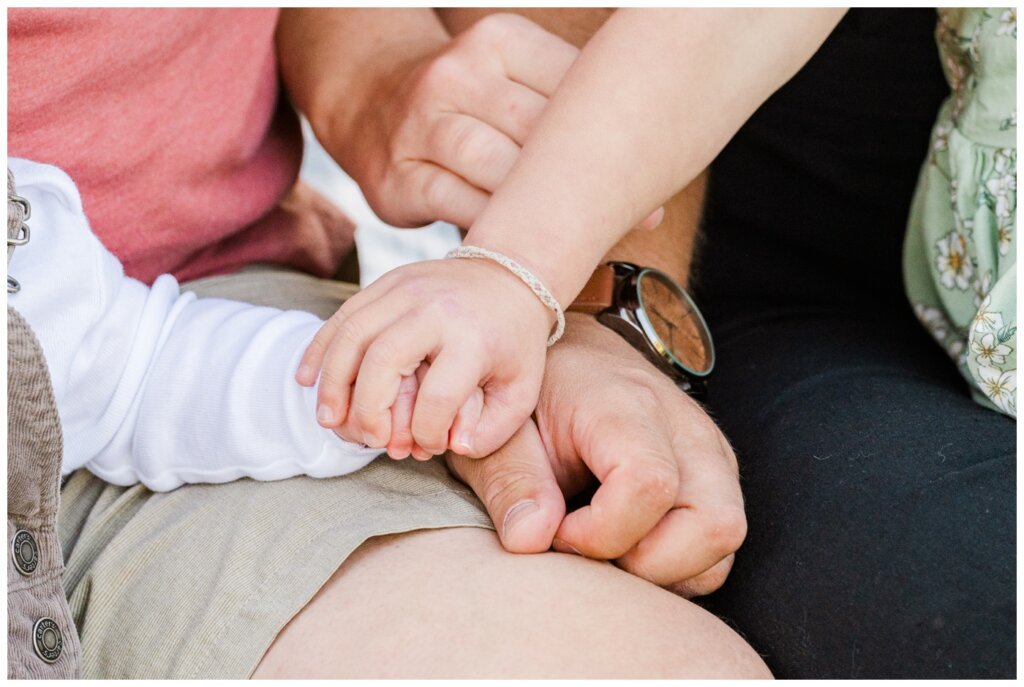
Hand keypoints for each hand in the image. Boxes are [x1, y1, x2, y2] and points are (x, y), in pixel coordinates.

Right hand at [297, 257, 551, 458]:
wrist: (510, 276)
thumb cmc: (514, 342)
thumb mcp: (521, 388)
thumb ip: (493, 428)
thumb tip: (451, 447)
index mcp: (473, 337)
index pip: (437, 395)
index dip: (425, 431)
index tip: (426, 446)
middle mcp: (435, 308)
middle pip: (382, 360)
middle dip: (365, 409)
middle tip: (366, 439)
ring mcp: (406, 288)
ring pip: (352, 334)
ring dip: (332, 382)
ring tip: (327, 419)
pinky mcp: (387, 282)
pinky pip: (342, 315)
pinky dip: (320, 348)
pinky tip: (306, 378)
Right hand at [323, 13, 663, 231]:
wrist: (370, 102)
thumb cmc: (470, 103)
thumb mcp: (512, 79)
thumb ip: (567, 106)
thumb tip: (654, 159)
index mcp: (499, 41)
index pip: (569, 86)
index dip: (612, 132)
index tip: (649, 172)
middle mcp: (456, 75)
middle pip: (537, 132)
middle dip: (585, 179)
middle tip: (633, 216)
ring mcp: (421, 125)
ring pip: (497, 169)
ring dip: (541, 210)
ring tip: (580, 237)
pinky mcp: (397, 176)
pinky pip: (457, 206)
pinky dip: (493, 228)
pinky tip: (519, 245)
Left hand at [446, 313, 745, 596]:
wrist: (572, 360)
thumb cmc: (535, 400)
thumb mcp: (501, 434)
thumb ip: (511, 481)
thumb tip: (531, 540)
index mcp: (625, 406)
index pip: (649, 485)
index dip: (600, 533)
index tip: (557, 531)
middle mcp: (685, 429)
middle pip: (713, 525)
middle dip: (647, 565)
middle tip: (588, 547)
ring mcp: (711, 454)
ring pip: (723, 541)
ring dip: (665, 568)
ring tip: (605, 545)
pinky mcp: (718, 477)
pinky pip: (719, 546)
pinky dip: (678, 564)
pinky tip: (628, 544)